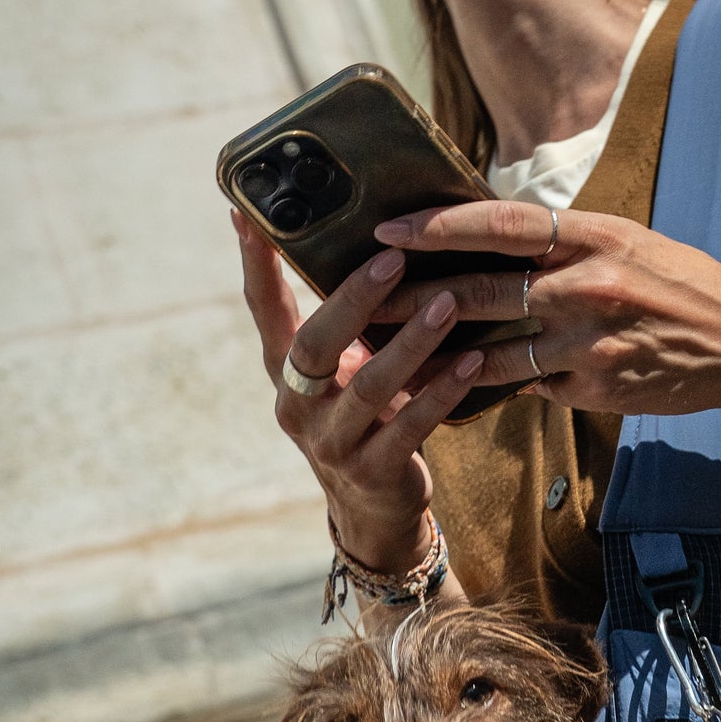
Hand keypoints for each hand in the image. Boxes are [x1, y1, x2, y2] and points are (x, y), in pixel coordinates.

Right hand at [231, 211, 484, 572]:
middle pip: (314, 345)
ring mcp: (330, 443)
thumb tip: (376, 240)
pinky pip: (410, 427)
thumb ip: (345, 322)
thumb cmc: (365, 415)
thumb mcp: (343, 370)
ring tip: (449, 303)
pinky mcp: (371, 473)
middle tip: (394, 259)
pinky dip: (442, 391)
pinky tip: (472, 361)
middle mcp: (297, 405)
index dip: (255, 262)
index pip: (263, 307)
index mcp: (285, 370)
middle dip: (353, 299)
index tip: (247, 212)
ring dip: (411, 342)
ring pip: (368, 386)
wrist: (375, 508)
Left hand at [373, 201, 720, 416]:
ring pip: (494, 352)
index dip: (439, 227)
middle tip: (362, 301)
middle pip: (482, 291)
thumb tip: (488, 238)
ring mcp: (593, 342)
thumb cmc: (679, 282)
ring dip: (438, 357)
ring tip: (389, 357)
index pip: (499, 224)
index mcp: (594, 234)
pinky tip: (462, 388)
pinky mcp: (598, 388)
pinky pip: (532, 385)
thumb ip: (561, 243)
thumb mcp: (625, 241)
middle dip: (413, 298)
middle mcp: (590, 284)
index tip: (389, 229)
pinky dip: (499, 384)